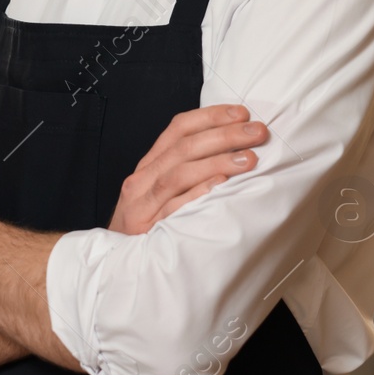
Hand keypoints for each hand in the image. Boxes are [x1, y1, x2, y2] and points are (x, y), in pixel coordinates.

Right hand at [109, 104, 268, 234]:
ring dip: (217, 162)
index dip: (211, 116)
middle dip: (224, 136)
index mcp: (149, 165)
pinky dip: (198, 194)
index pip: (178, 128)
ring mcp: (142, 205)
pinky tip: (222, 186)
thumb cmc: (148, 223)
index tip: (242, 113)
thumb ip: (188, 168)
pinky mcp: (147, 230)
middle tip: (257, 132)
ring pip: (179, 174)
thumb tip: (234, 147)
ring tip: (249, 159)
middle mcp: (143, 180)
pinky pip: (174, 208)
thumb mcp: (161, 190)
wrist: (116, 262)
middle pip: (184, 148)